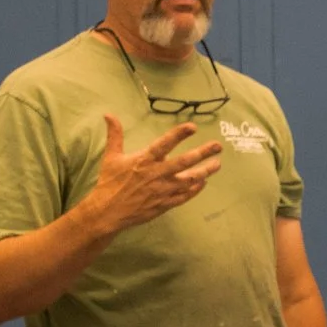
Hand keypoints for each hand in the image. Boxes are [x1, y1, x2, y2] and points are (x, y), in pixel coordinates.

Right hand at [80, 115, 220, 236]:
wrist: (107, 212)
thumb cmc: (109, 182)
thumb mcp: (111, 156)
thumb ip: (115, 135)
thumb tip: (108, 114)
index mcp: (144, 160)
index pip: (164, 144)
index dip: (178, 135)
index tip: (193, 127)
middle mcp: (156, 174)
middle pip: (184, 162)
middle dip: (203, 153)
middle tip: (218, 146)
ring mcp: (162, 190)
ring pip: (189, 180)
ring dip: (205, 172)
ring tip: (217, 164)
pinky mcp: (164, 204)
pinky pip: (184, 196)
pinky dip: (195, 189)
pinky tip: (204, 182)